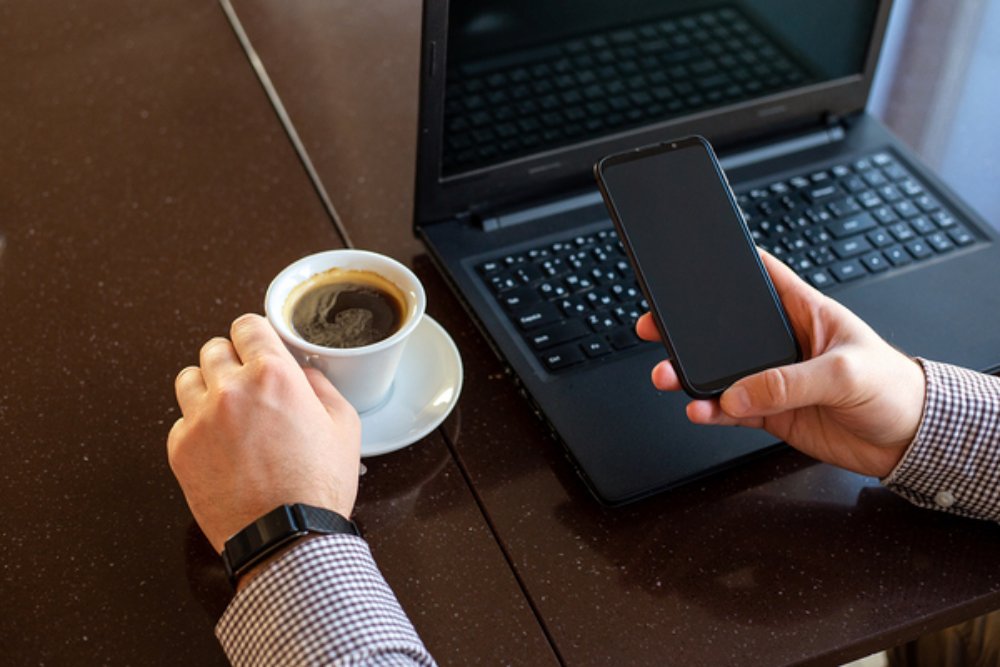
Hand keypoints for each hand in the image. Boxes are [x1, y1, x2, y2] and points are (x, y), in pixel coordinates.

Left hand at [167, 314, 360, 553]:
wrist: (286, 537)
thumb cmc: (318, 487)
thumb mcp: (344, 426)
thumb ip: (321, 387)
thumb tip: (304, 375)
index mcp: (274, 375)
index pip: (247, 326)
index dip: (254, 334)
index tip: (257, 344)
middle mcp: (232, 389)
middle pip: (215, 348)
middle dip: (232, 359)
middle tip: (247, 382)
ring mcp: (200, 419)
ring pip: (188, 378)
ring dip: (207, 386)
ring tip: (226, 409)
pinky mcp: (181, 450)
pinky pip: (180, 420)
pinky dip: (196, 426)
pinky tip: (219, 444)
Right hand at [637, 252, 925, 477]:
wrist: (910, 442)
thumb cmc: (896, 389)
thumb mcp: (845, 373)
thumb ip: (789, 382)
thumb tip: (740, 391)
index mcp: (806, 312)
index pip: (763, 277)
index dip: (729, 265)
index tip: (693, 259)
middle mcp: (784, 343)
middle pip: (725, 328)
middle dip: (688, 327)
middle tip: (657, 326)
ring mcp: (774, 380)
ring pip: (720, 372)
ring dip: (691, 375)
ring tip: (669, 376)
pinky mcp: (772, 414)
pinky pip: (730, 410)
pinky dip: (710, 411)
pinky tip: (698, 408)